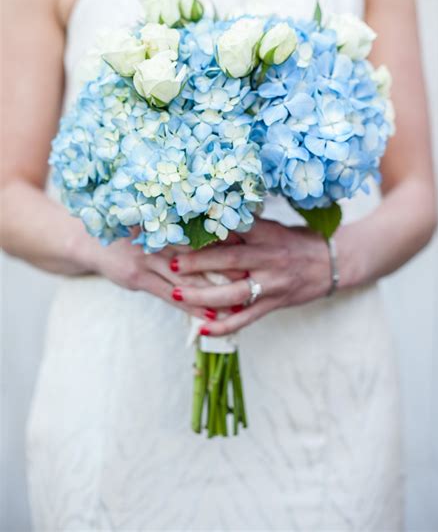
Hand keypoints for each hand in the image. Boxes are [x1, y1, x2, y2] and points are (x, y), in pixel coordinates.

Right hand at [91, 231, 246, 322]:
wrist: (90, 240)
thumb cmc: (129, 228)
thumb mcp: (152, 217)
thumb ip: (179, 222)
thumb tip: (217, 222)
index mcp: (164, 219)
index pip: (201, 228)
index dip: (225, 236)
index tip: (250, 244)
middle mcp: (158, 237)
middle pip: (199, 253)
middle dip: (225, 265)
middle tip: (252, 273)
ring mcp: (147, 258)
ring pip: (187, 278)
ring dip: (213, 291)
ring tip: (238, 301)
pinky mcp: (138, 278)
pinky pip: (170, 295)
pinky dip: (191, 304)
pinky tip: (209, 314)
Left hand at [166, 218, 331, 334]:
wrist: (333, 262)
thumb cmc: (296, 241)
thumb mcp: (273, 227)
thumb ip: (244, 226)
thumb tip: (206, 218)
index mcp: (266, 233)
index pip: (234, 228)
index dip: (207, 230)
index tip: (180, 229)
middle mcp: (269, 257)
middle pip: (230, 260)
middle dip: (198, 262)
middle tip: (171, 263)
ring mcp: (272, 283)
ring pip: (234, 293)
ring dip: (203, 296)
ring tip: (177, 293)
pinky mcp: (275, 303)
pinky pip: (246, 318)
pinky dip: (223, 326)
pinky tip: (202, 329)